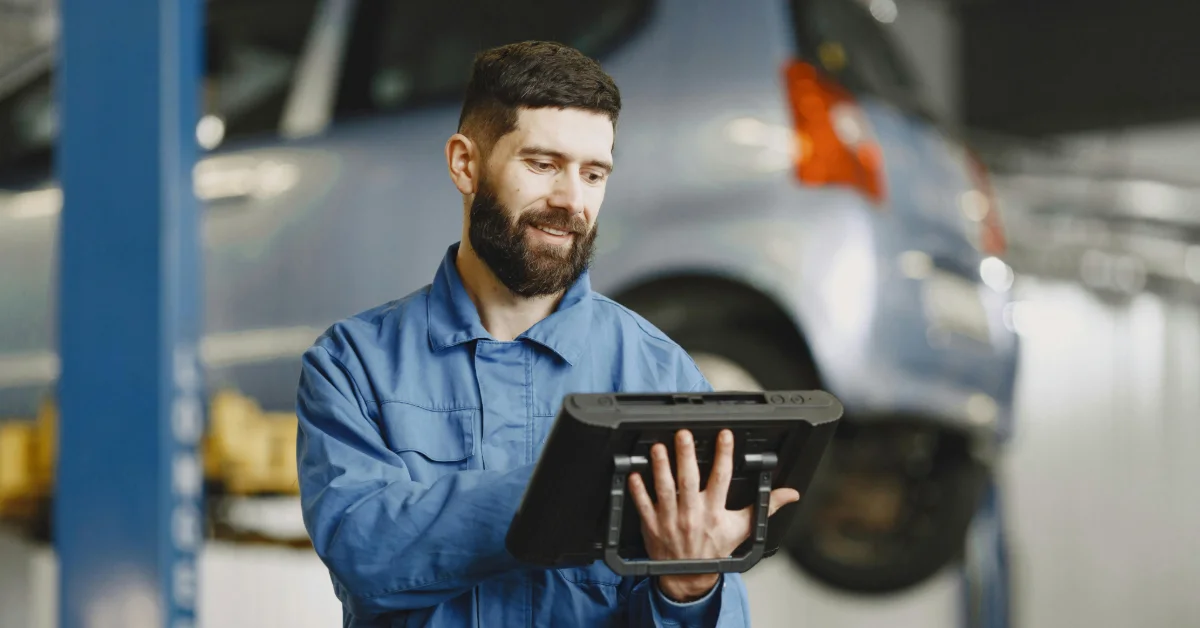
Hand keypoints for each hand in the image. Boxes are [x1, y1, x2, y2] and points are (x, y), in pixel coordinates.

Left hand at [627, 428, 798, 601]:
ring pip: (664, 489)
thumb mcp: (743, 529)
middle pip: (688, 480)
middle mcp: (692, 514)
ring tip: (659, 448)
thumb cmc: (715, 550)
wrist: (689, 578)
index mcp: (714, 512)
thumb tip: (790, 494)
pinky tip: (634, 474)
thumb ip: (766, 508)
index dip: (724, 455)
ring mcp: (670, 520)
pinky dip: (637, 491)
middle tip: (683, 434)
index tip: (724, 435)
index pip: (721, 478)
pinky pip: (643, 505)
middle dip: (685, 456)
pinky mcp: (652, 525)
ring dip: (661, 468)